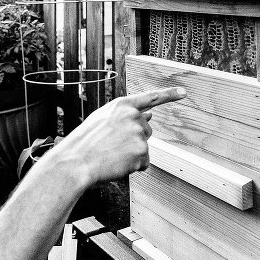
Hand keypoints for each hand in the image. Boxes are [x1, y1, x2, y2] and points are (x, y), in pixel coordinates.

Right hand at [53, 87, 186, 185]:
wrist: (76, 161)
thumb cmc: (85, 142)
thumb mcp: (103, 120)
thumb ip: (125, 115)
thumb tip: (150, 114)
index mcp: (122, 105)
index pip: (151, 97)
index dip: (169, 95)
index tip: (184, 92)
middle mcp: (133, 116)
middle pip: (147, 130)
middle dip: (134, 140)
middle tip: (112, 146)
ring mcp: (138, 133)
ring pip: (144, 148)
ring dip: (131, 155)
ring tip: (111, 154)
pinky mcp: (141, 151)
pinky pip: (144, 163)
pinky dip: (133, 167)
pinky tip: (117, 164)